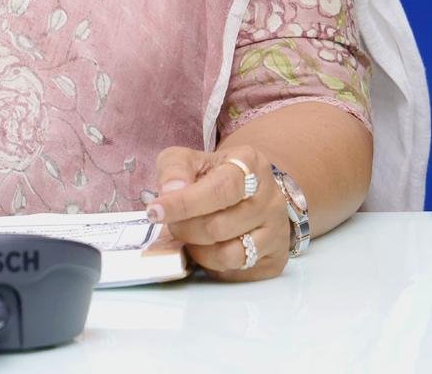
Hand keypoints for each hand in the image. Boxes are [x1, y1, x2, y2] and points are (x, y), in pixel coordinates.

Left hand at [145, 145, 289, 280]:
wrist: (247, 190)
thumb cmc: (212, 174)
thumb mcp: (188, 159)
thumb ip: (174, 170)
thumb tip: (169, 192)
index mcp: (251, 164)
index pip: (220, 189)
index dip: (185, 203)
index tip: (155, 211)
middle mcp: (271, 199)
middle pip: (219, 226)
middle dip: (185, 228)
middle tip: (172, 224)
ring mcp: (277, 231)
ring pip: (229, 254)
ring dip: (197, 249)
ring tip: (188, 236)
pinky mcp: (276, 260)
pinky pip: (237, 272)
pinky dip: (213, 265)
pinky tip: (207, 248)